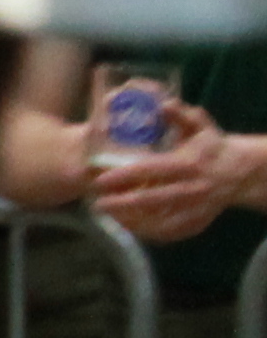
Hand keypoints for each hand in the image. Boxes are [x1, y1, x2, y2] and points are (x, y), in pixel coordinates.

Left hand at [93, 116, 266, 245]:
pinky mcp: (197, 224)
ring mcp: (196, 210)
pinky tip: (128, 225)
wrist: (240, 173)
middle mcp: (192, 189)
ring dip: (130, 221)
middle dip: (121, 204)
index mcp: (189, 164)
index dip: (124, 176)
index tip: (100, 180)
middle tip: (96, 204)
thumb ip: (182, 115)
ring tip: (107, 215)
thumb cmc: (211, 147)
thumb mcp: (201, 127)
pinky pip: (168, 233)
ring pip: (158, 222)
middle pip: (151, 200)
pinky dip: (147, 232)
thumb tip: (163, 103)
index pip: (151, 171)